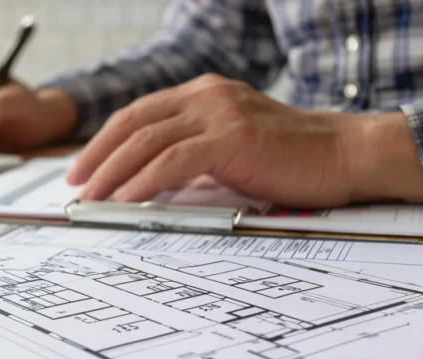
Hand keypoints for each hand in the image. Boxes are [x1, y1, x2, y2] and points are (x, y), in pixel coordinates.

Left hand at [66, 73, 422, 207]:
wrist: (347, 155)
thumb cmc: (292, 159)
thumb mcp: (230, 150)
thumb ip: (191, 158)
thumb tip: (148, 182)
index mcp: (203, 94)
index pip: (138, 114)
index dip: (105, 141)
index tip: (83, 168)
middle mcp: (206, 95)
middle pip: (133, 122)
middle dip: (97, 155)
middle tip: (75, 184)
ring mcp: (219, 112)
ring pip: (146, 140)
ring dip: (112, 172)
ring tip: (92, 198)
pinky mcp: (232, 136)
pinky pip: (173, 160)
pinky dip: (143, 181)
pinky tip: (126, 200)